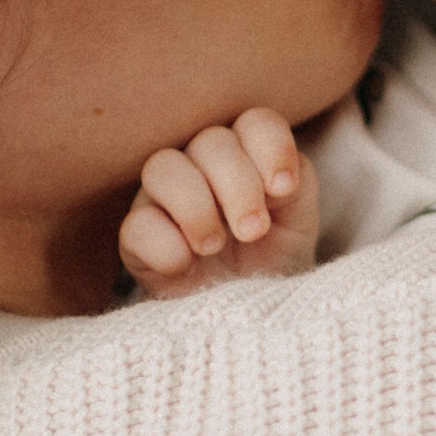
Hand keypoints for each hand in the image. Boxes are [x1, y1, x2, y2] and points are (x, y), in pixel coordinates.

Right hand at [118, 112, 318, 294]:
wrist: (252, 313)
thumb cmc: (274, 259)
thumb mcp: (300, 222)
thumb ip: (297, 185)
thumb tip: (276, 180)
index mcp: (246, 154)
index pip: (254, 123)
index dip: (270, 146)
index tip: (284, 189)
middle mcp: (201, 166)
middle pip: (210, 142)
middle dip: (238, 185)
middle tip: (254, 230)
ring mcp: (163, 200)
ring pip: (163, 168)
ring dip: (195, 206)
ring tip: (214, 246)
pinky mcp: (137, 241)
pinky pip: (136, 225)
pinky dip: (163, 243)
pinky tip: (185, 264)